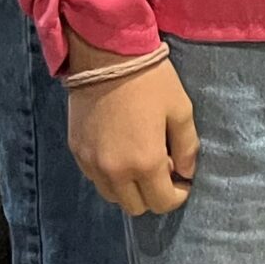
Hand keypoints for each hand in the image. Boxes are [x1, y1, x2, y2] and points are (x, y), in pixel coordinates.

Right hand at [63, 29, 196, 215]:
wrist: (106, 57)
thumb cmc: (151, 81)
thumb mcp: (181, 109)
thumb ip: (188, 147)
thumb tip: (186, 173)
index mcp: (145, 162)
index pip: (161, 202)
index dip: (177, 195)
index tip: (183, 180)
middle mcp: (114, 172)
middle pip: (135, 206)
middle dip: (154, 194)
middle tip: (164, 167)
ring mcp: (91, 164)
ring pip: (113, 196)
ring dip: (130, 187)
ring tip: (141, 158)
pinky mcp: (76, 152)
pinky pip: (96, 178)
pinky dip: (111, 175)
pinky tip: (121, 150)